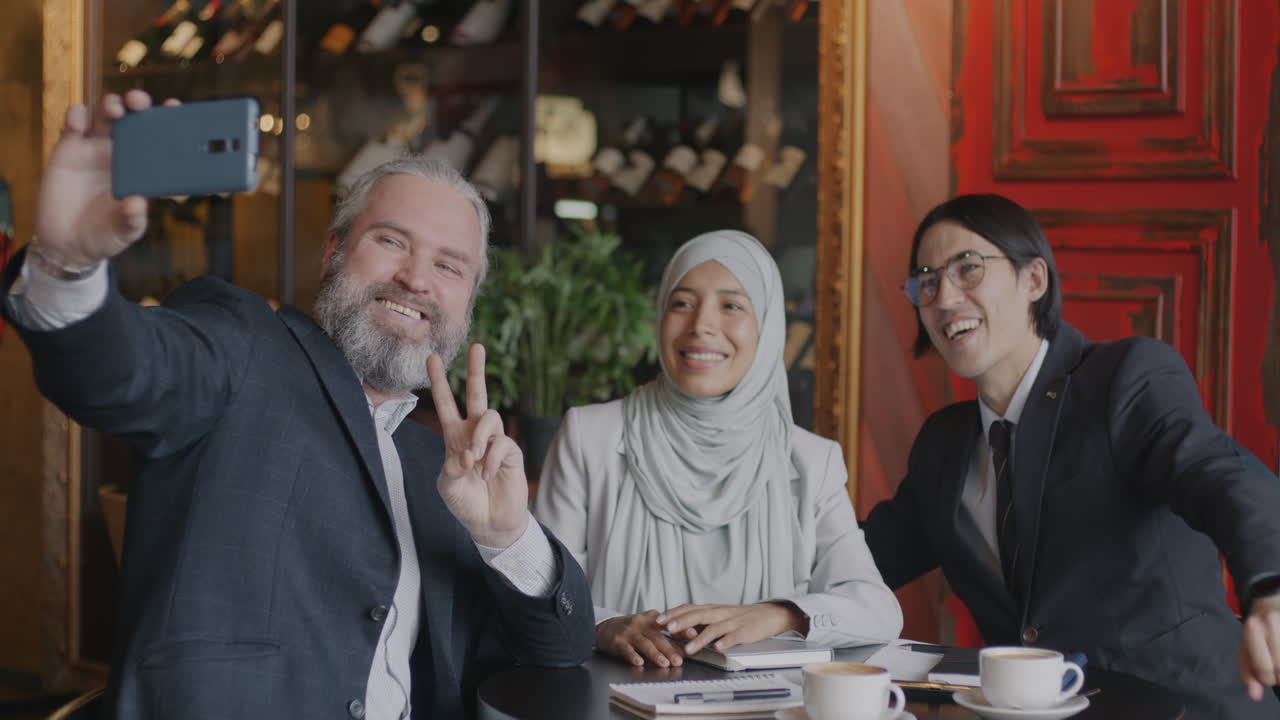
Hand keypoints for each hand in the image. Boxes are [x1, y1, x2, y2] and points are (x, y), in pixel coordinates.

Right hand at [35, 91, 173, 267]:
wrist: (67, 243)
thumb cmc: (105, 235)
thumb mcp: (124, 231)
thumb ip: (132, 218)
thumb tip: (137, 203)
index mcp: (142, 168)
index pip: (158, 138)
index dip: (167, 119)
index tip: (174, 107)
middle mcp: (121, 153)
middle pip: (132, 117)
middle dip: (137, 102)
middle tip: (139, 102)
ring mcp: (94, 149)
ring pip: (104, 115)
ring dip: (110, 105)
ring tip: (115, 111)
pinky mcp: (68, 150)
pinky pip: (73, 125)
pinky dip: (76, 116)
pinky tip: (79, 121)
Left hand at [428, 344, 527, 547]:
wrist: (488, 523)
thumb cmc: (465, 503)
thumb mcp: (447, 486)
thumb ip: (451, 468)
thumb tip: (468, 453)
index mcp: (455, 437)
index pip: (446, 404)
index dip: (439, 382)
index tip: (431, 358)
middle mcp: (475, 434)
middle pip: (477, 394)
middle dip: (476, 370)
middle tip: (477, 347)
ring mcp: (495, 441)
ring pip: (490, 417)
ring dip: (479, 436)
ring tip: (474, 459)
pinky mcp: (511, 452)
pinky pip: (501, 443)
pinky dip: (490, 460)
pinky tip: (486, 475)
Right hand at [596, 611, 687, 667]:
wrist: (605, 628)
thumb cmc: (632, 630)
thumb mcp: (649, 628)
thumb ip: (666, 637)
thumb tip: (685, 649)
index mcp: (652, 618)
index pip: (669, 623)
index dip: (682, 629)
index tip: (694, 635)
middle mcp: (641, 623)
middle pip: (658, 637)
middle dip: (670, 649)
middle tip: (679, 660)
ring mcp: (629, 631)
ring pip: (644, 643)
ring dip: (655, 654)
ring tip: (664, 663)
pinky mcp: (617, 641)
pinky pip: (626, 649)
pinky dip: (633, 656)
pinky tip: (639, 662)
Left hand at [657, 602, 807, 655]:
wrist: (769, 615)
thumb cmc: (739, 617)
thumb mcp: (717, 616)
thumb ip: (699, 621)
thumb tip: (675, 628)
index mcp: (712, 609)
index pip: (689, 608)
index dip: (674, 613)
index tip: (658, 619)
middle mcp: (720, 613)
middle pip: (698, 615)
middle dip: (682, 622)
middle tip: (668, 628)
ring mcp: (733, 622)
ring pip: (714, 628)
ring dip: (700, 638)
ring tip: (688, 648)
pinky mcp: (745, 631)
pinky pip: (734, 636)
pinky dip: (725, 641)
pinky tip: (718, 648)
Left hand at [1239, 594, 1279, 699]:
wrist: (1269, 600)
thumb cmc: (1256, 629)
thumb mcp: (1245, 647)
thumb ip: (1247, 672)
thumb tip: (1255, 696)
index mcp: (1253, 629)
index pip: (1264, 670)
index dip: (1267, 679)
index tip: (1268, 676)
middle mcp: (1272, 623)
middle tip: (1277, 670)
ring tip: (1279, 661)